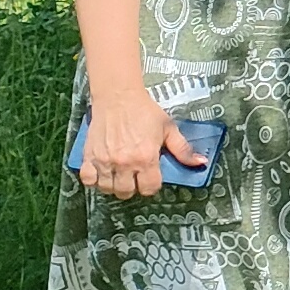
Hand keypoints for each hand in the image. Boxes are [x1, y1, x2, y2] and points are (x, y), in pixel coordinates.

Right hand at [75, 88, 201, 198]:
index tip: (150, 178)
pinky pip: (87, 180)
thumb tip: (201, 163)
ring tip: (119, 175)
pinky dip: (94, 180)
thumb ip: (183, 149)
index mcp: (146, 157)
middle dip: (132, 187)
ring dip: (114, 185)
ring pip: (107, 189)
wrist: (118, 97)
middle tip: (134, 176)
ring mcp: (105, 161)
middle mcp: (125, 163)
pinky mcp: (89, 156)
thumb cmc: (145, 112)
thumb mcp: (169, 129)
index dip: (151, 185)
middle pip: (126, 192)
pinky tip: (102, 172)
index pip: (149, 188)